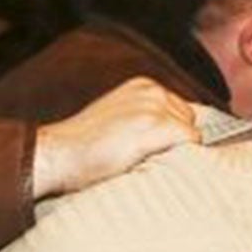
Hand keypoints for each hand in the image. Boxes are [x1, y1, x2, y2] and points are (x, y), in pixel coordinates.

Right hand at [31, 78, 197, 199]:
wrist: (60, 153)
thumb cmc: (83, 148)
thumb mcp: (117, 120)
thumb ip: (145, 119)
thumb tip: (176, 137)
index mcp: (143, 86)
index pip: (180, 110)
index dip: (171, 134)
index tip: (152, 150)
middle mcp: (153, 90)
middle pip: (189, 121)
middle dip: (175, 141)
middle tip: (146, 158)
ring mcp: (155, 106)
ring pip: (190, 134)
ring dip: (175, 151)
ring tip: (144, 162)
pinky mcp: (157, 124)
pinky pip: (190, 144)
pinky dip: (178, 158)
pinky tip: (150, 164)